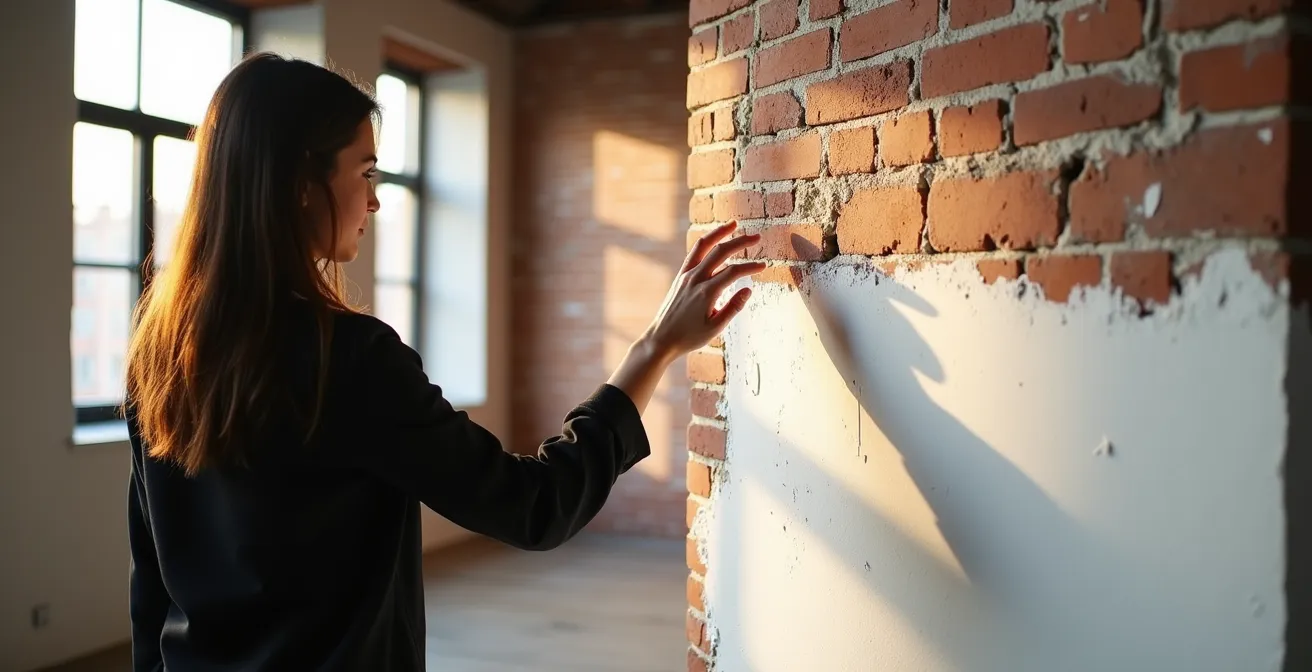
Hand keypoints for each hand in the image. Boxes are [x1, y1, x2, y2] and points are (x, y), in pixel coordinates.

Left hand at [605, 222, 765, 413]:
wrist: (662, 338)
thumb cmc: (690, 336)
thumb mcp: (715, 328)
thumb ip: (733, 307)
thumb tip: (748, 288)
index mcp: (706, 292)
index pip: (733, 272)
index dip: (750, 267)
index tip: (764, 265)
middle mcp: (695, 279)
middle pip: (720, 252)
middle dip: (740, 242)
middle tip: (756, 237)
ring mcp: (685, 275)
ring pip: (703, 246)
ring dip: (719, 233)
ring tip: (734, 224)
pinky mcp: (680, 276)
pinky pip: (694, 253)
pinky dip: (706, 243)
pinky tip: (715, 240)